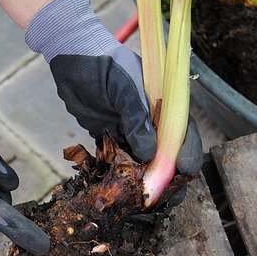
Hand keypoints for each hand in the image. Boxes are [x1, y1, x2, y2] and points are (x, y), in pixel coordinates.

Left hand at [26, 0, 202, 206]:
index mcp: (162, 103)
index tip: (184, 173)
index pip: (182, 132)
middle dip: (166, 174)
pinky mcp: (112, 136)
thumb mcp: (122, 87)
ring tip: (142, 199)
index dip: (186, 154)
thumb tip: (149, 153)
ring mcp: (132, 129)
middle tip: (160, 195)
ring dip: (144, 179)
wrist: (70, 56)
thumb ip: (137, 119)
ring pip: (144, 160)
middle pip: (166, 152)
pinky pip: (121, 160)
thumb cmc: (100, 63)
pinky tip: (121, 189)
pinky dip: (122, 174)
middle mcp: (151, 119)